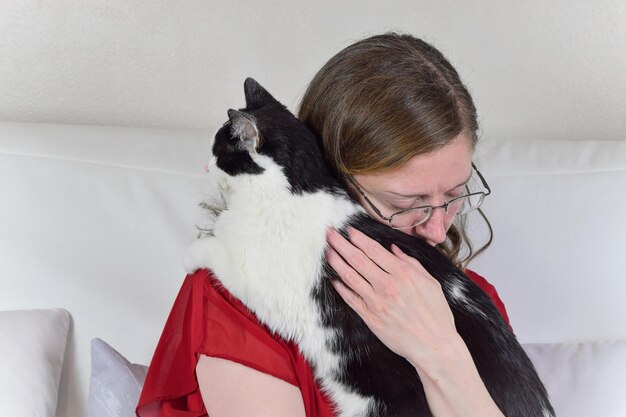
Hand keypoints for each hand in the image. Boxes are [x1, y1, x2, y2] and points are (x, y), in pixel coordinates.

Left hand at [325, 227, 457, 364]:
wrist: (434, 345)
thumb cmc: (436, 314)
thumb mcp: (430, 283)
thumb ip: (411, 263)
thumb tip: (394, 249)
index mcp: (402, 274)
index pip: (374, 250)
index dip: (358, 238)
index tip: (349, 230)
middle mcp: (387, 285)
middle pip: (357, 259)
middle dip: (341, 244)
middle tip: (330, 234)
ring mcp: (376, 302)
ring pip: (349, 276)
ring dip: (336, 262)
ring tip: (328, 251)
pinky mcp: (370, 317)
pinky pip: (350, 298)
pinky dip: (340, 287)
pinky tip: (334, 279)